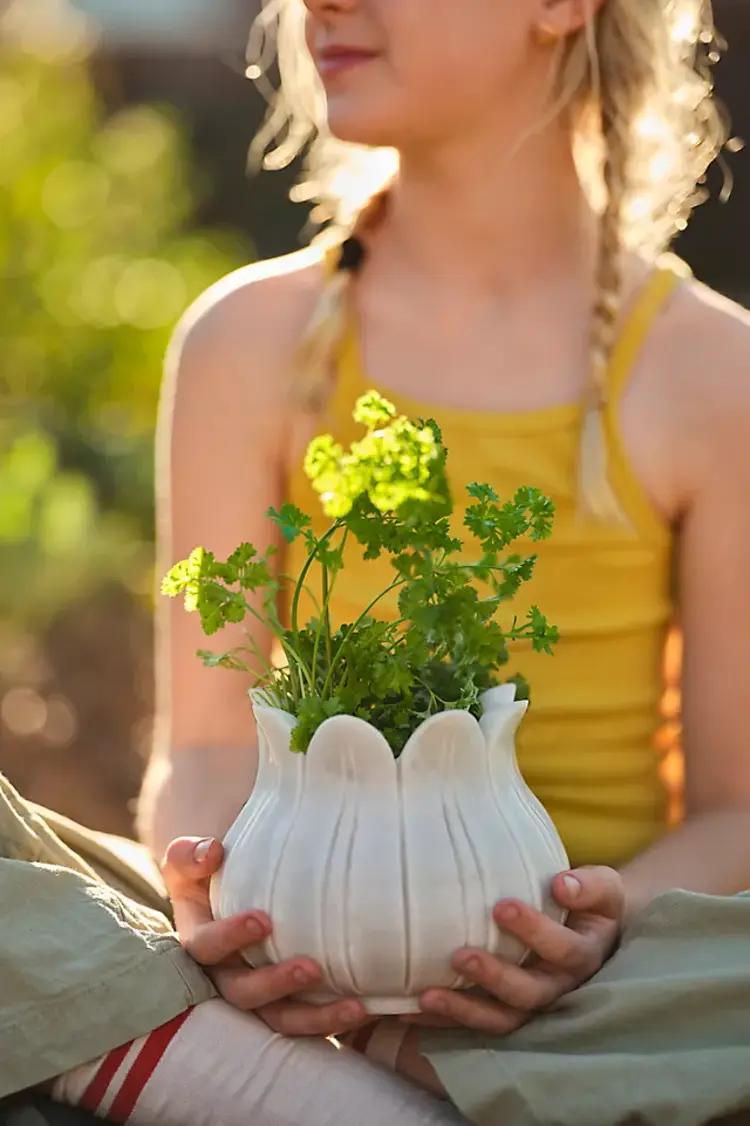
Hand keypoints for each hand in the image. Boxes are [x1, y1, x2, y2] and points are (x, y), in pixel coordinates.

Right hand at [162, 837, 368, 1036]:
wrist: (227, 895)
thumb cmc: (209, 876)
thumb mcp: (189, 862)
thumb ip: (190, 855)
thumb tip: (212, 852)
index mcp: (199, 942)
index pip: (207, 946)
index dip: (231, 937)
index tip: (263, 921)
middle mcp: (223, 976)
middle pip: (243, 994)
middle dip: (276, 984)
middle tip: (311, 968)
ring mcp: (254, 997)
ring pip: (278, 1020)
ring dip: (314, 1017)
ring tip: (352, 1007)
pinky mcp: (282, 1006)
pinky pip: (305, 1024)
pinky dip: (333, 1022)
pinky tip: (364, 1011)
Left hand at [408, 866, 623, 1033]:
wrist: (588, 933)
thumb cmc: (588, 902)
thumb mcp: (601, 888)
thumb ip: (589, 885)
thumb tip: (562, 884)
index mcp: (585, 955)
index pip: (564, 949)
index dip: (535, 931)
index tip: (502, 906)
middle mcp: (560, 988)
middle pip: (530, 993)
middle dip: (494, 976)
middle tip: (460, 955)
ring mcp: (533, 1007)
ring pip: (501, 1020)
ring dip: (464, 1009)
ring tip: (427, 996)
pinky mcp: (506, 1015)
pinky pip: (475, 1025)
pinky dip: (445, 1020)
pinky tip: (412, 1010)